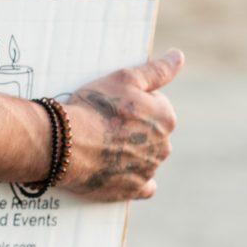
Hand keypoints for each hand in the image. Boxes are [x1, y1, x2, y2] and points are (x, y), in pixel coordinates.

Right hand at [58, 49, 182, 200]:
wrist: (67, 143)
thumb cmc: (94, 107)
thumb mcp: (124, 78)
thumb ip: (157, 70)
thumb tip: (178, 56)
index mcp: (166, 119)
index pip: (157, 106)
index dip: (134, 103)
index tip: (114, 104)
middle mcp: (164, 147)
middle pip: (152, 133)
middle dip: (135, 129)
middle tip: (106, 124)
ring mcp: (149, 170)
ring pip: (146, 158)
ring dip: (132, 152)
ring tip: (104, 145)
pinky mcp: (133, 189)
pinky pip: (142, 186)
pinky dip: (132, 178)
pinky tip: (118, 171)